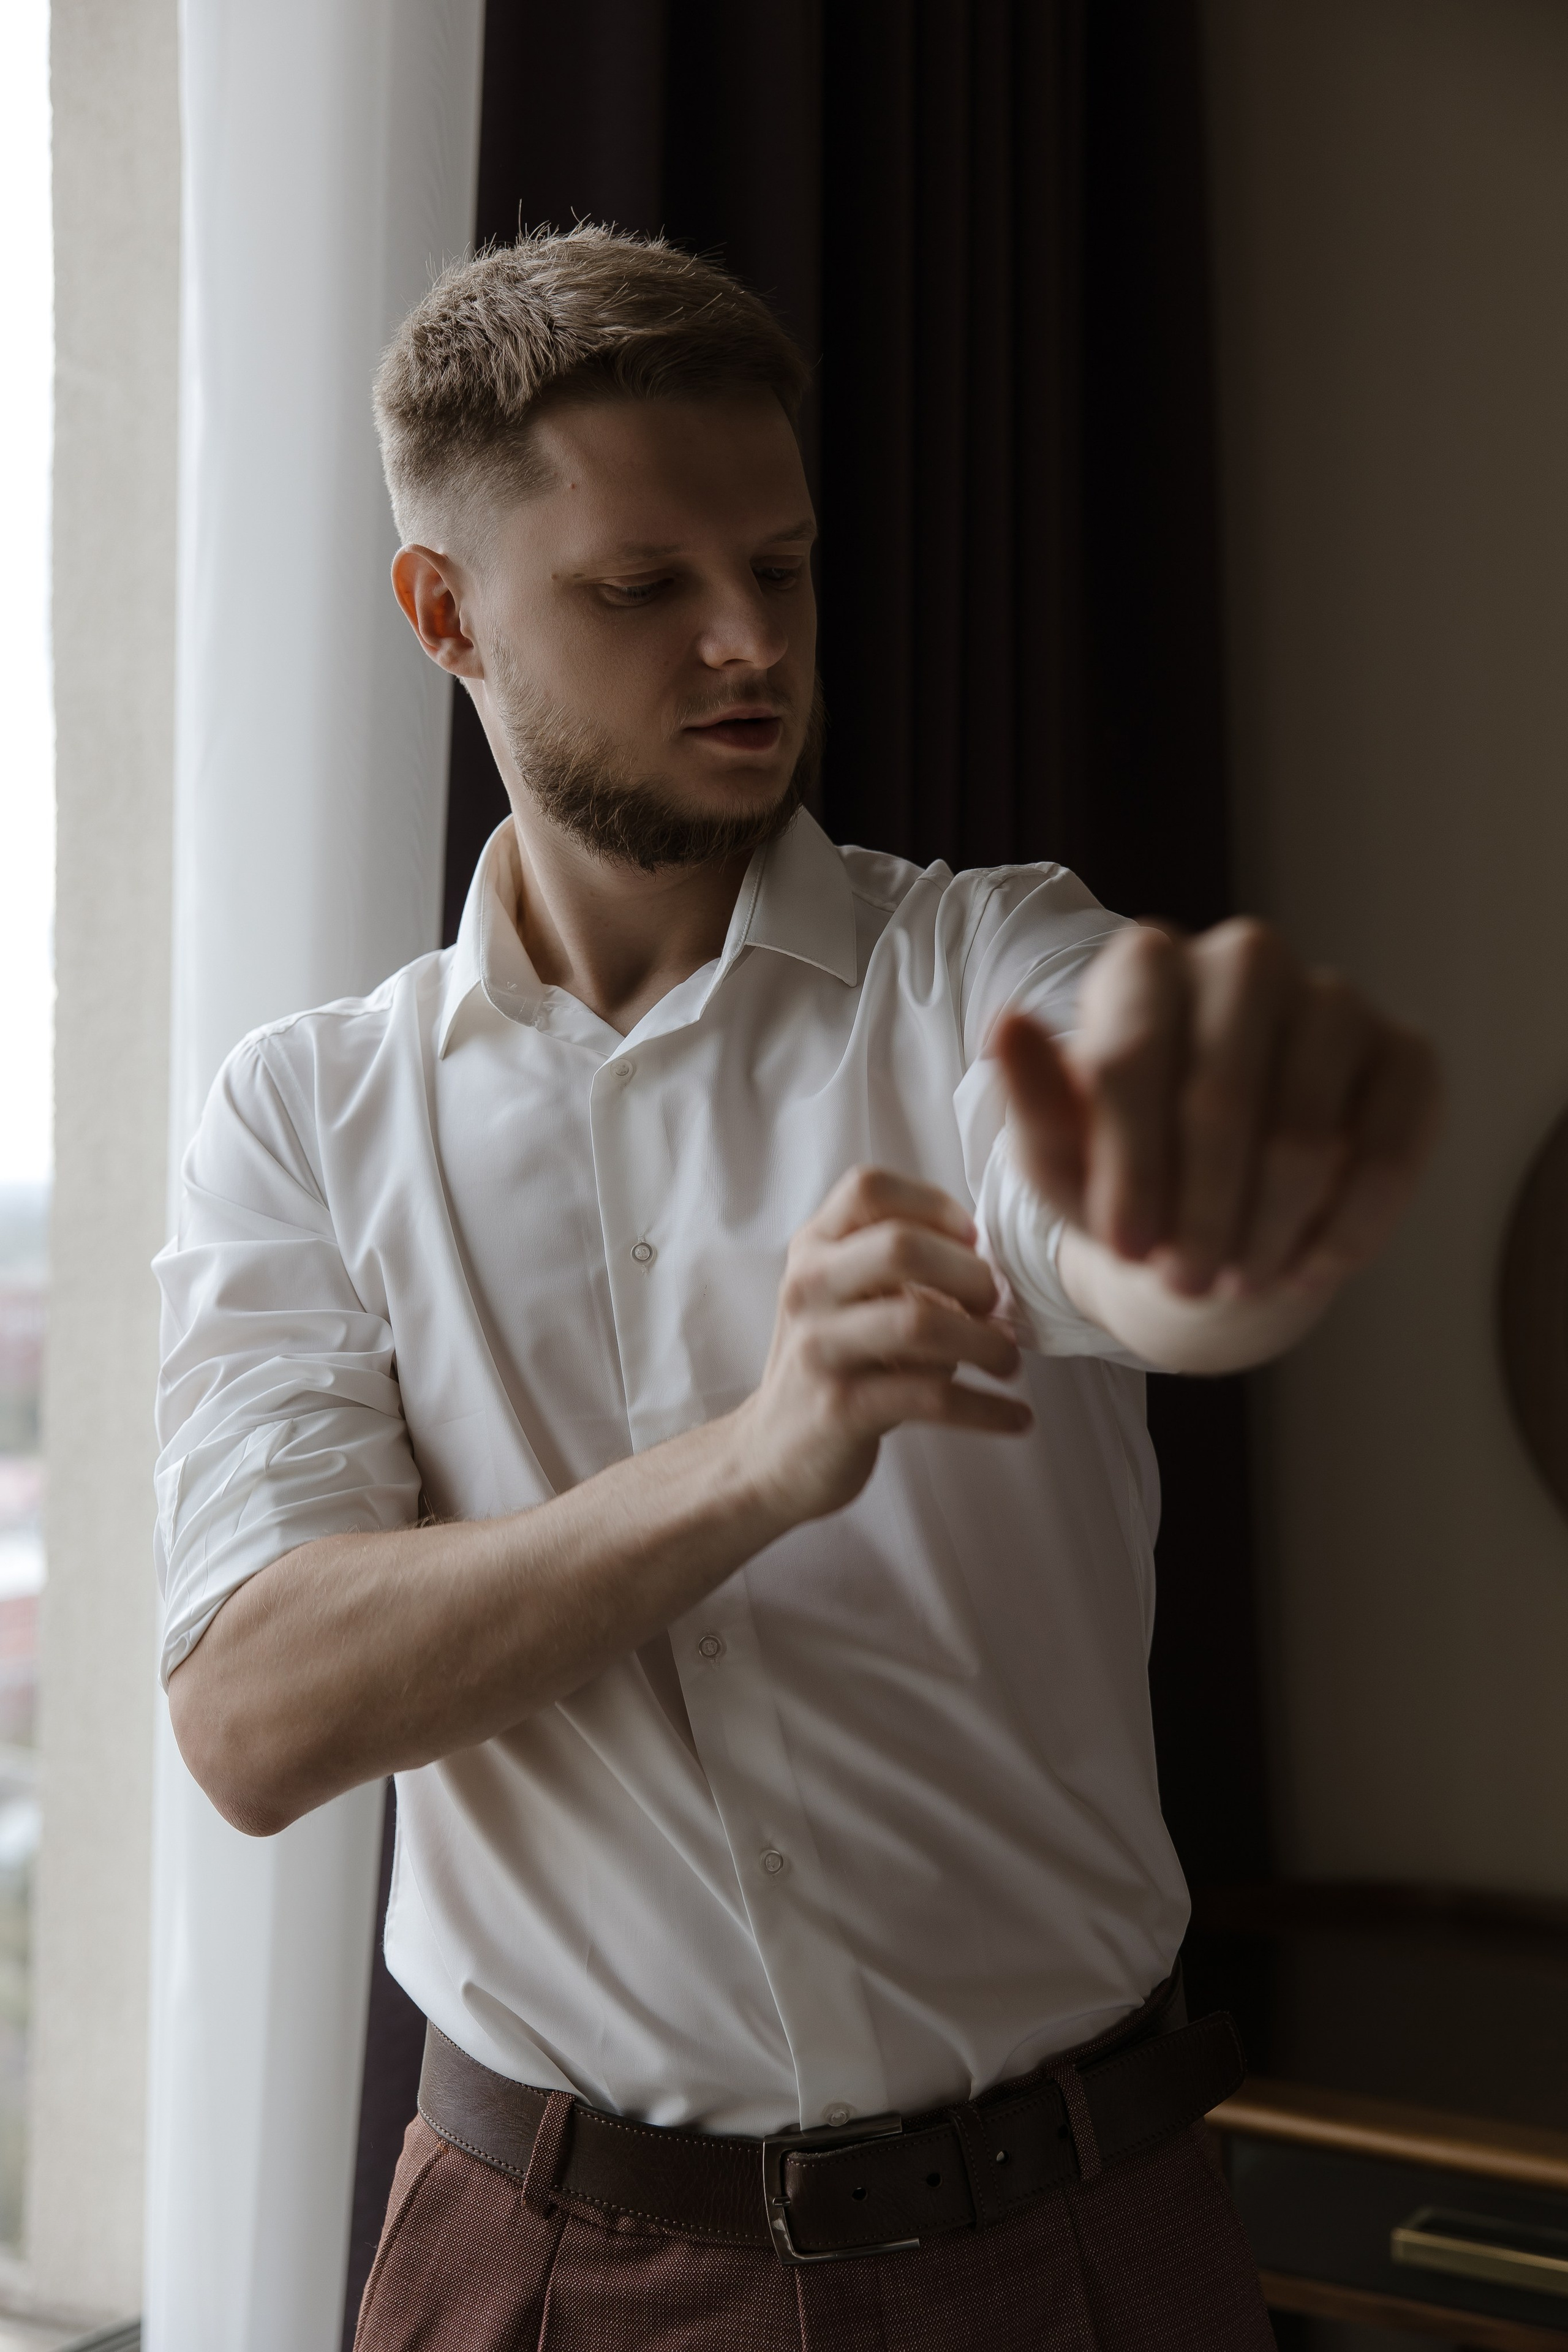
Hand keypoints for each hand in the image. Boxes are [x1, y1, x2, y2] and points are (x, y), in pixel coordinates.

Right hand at [738, 1167, 1031, 1521]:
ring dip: (985, 1342)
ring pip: (919, 1322)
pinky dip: (988, 1409)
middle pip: (901, 1247)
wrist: (774, 1454)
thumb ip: (901, 1268)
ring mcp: (819, 1348)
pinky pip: (930, 1398)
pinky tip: (1016, 1417)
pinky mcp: (840, 1409)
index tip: (973, 1240)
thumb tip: (993, 1263)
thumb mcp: (847, 1298)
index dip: (934, 1205)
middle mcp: (808, 1288)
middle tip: (995, 1306)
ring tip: (1008, 1362)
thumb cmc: (835, 1363)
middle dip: (969, 1274)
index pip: (870, 1188)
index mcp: (813, 1249)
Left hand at [993, 920, 1441, 1309]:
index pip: (1133, 1060)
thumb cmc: (1129, 1172)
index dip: (1130, 1169)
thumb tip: (1008, 1024)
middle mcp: (1244, 958)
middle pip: (1219, 1097)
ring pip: (1303, 1132)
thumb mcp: (1063, 1158)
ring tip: (1234, 1278)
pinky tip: (1305, 1267)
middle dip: (1198, 1211)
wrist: (1223, 1204)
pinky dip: (1342, 1229)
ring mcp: (1334, 999)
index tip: (1124, 1249)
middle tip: (1183, 1280)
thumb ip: (1032, 1104)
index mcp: (1145, 964)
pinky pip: (1384, 1151)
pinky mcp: (1406, 1055)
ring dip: (1265, 1229)